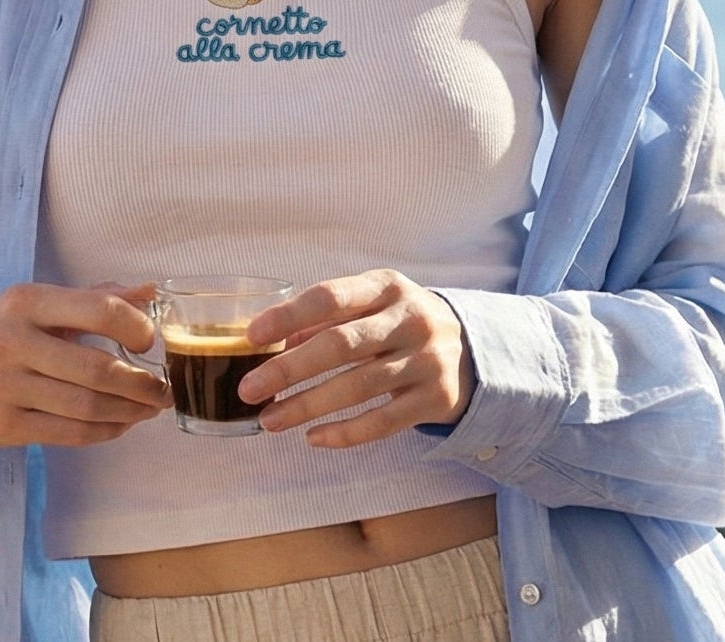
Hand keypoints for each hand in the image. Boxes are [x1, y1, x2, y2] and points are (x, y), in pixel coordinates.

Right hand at [0, 281, 171, 447]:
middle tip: (164, 389)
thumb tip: (150, 290)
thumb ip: (93, 297)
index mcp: (26, 302)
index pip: (97, 310)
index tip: (152, 341)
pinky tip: (119, 425)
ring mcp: (5, 388)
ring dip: (129, 412)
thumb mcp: (34, 303)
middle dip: (141, 383)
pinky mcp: (1, 427)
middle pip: (96, 369)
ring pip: (85, 406)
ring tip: (149, 409)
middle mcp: (13, 342)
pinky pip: (67, 433)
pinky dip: (103, 431)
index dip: (136, 327)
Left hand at [237, 270, 474, 447]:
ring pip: (357, 387)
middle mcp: (409, 319)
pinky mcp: (435, 399)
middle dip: (288, 369)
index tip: (252, 335)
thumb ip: (327, 319)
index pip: (330, 296)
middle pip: (340, 345)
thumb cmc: (401, 323)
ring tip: (270, 421)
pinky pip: (383, 422)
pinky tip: (313, 438)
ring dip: (307, 406)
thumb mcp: (373, 305)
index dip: (288, 316)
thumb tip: (271, 342)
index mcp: (386, 286)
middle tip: (250, 389)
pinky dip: (345, 433)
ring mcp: (426, 360)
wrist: (474, 350)